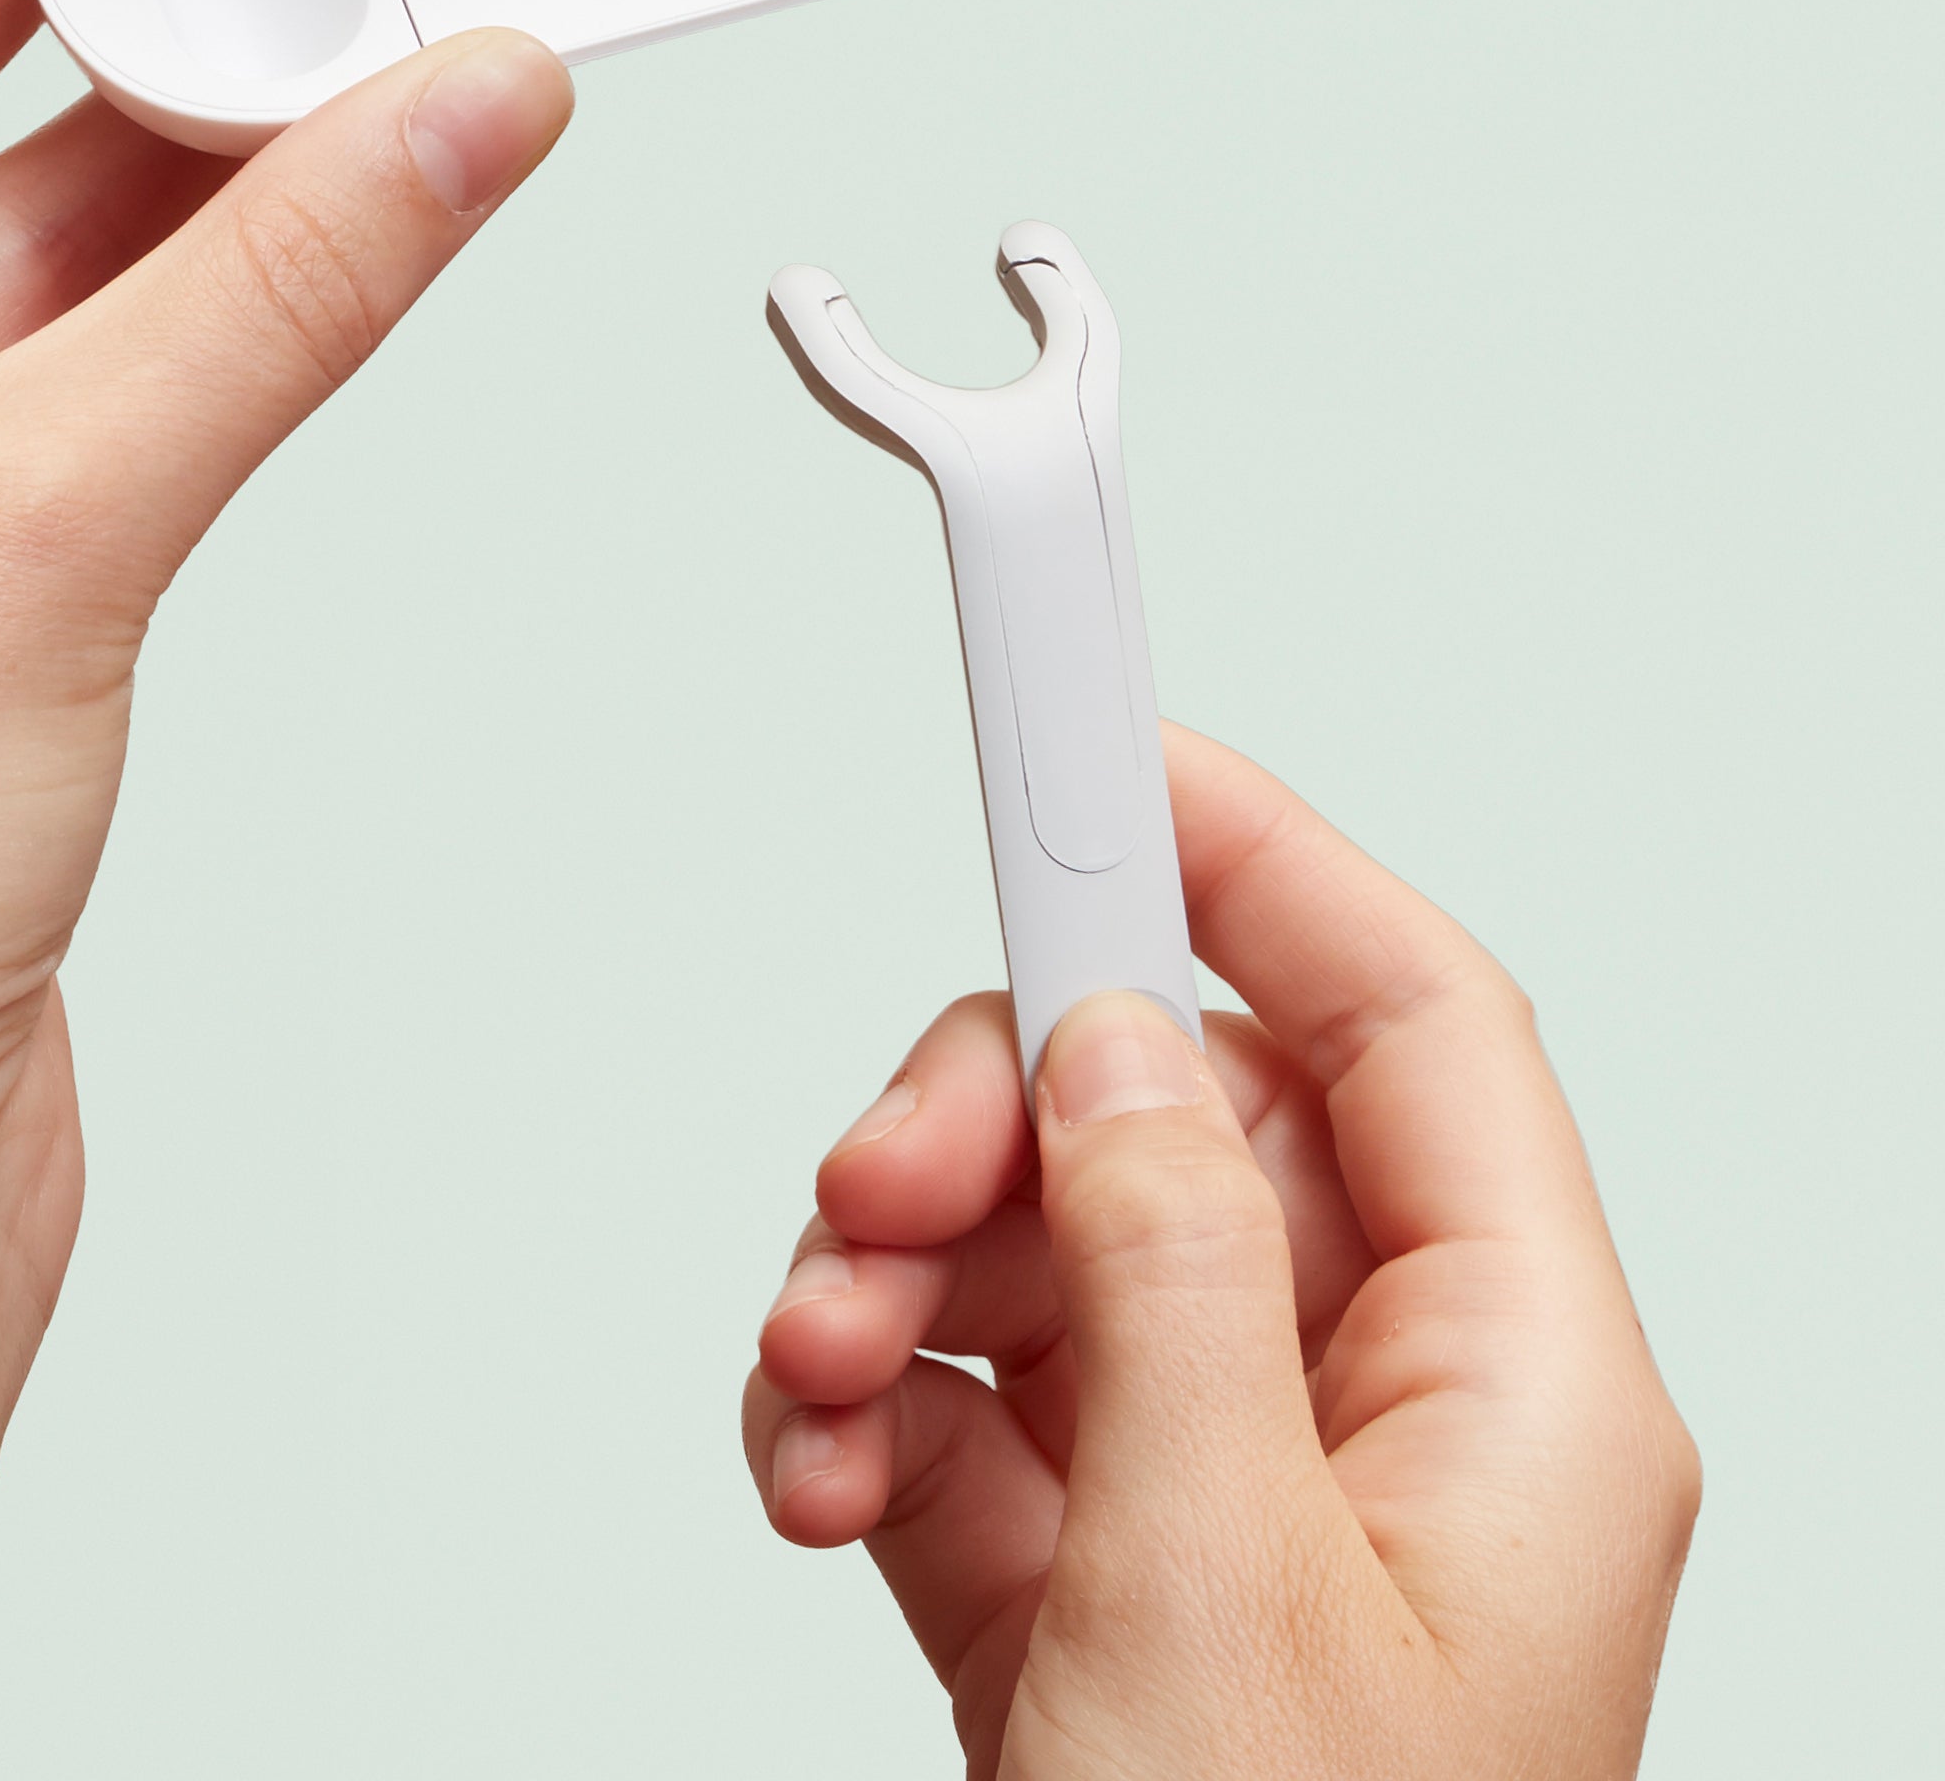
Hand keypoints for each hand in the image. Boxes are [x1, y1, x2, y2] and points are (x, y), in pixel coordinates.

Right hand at [743, 726, 1697, 1777]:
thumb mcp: (1220, 1590)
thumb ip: (1168, 1273)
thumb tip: (1114, 1035)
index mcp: (1513, 1394)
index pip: (1407, 1024)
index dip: (1262, 858)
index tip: (1104, 738)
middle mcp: (1377, 1417)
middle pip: (1169, 1122)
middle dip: (990, 1124)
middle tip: (873, 1188)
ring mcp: (1226, 1495)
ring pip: (1040, 1251)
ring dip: (890, 1278)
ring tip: (814, 1380)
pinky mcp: (1093, 1574)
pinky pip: (964, 1399)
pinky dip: (862, 1411)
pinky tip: (817, 1478)